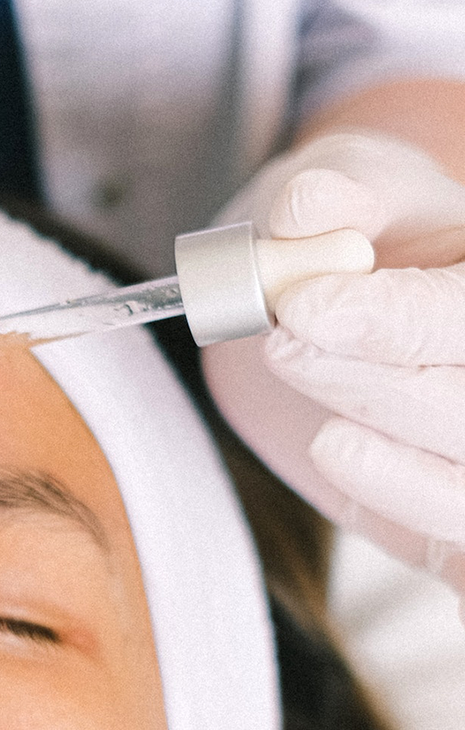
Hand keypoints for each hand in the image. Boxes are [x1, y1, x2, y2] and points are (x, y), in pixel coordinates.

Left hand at [202, 132, 464, 600]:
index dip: (394, 318)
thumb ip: (335, 195)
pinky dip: (400, 503)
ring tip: (312, 407)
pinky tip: (337, 451)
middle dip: (371, 380)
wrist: (341, 306)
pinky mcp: (458, 522)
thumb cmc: (364, 238)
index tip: (302, 304)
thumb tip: (308, 208)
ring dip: (382, 452)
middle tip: (283, 344)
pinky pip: (450, 538)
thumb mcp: (352, 191)